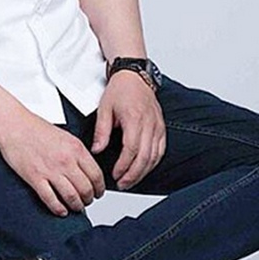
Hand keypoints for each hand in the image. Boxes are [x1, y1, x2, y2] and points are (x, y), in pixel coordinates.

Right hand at [0, 112, 105, 216]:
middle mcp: (65, 160)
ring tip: (76, 207)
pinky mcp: (35, 178)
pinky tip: (61, 211)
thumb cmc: (35, 128)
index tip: (98, 192)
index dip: (100, 188)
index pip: (96, 174)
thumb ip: (77, 151)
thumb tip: (87, 168)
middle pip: (86, 189)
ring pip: (71, 197)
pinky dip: (59, 209)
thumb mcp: (65, 135)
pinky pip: (51, 200)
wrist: (14, 126)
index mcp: (75, 148)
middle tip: (88, 201)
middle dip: (89, 199)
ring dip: (76, 206)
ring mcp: (50, 170)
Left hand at [91, 70, 165, 188]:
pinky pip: (160, 150)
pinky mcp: (161, 127)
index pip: (131, 149)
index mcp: (134, 118)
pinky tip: (144, 169)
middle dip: (133, 174)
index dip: (124, 166)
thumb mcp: (104, 108)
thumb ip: (101, 131)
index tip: (115, 175)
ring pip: (154, 156)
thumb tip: (97, 150)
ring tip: (130, 180)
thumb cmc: (120, 89)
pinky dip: (153, 162)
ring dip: (143, 172)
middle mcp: (149, 124)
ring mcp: (158, 126)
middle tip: (122, 184)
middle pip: (145, 157)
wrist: (134, 75)